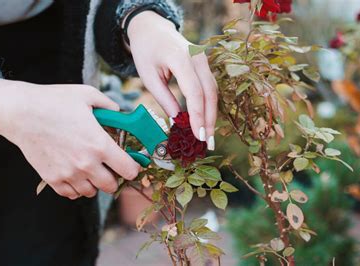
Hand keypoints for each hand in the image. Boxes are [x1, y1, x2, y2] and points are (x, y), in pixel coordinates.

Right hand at [0, 74, 140, 198]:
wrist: (20, 112)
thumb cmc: (54, 101)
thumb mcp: (88, 95)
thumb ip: (110, 106)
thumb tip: (121, 114)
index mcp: (100, 145)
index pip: (129, 170)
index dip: (133, 167)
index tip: (130, 163)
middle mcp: (86, 164)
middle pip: (111, 185)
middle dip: (114, 176)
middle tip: (109, 165)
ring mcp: (68, 174)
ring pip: (91, 192)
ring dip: (94, 182)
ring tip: (90, 168)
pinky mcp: (52, 179)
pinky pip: (71, 194)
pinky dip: (76, 187)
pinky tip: (75, 173)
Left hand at [127, 11, 217, 149]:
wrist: (151, 28)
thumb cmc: (146, 52)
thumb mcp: (149, 77)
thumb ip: (165, 99)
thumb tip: (178, 123)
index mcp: (180, 58)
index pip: (194, 92)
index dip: (198, 116)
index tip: (198, 136)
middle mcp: (197, 57)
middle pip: (209, 93)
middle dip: (209, 120)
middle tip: (207, 143)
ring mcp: (204, 59)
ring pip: (213, 91)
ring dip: (211, 115)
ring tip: (207, 137)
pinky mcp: (204, 63)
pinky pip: (210, 86)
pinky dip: (209, 105)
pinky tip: (205, 121)